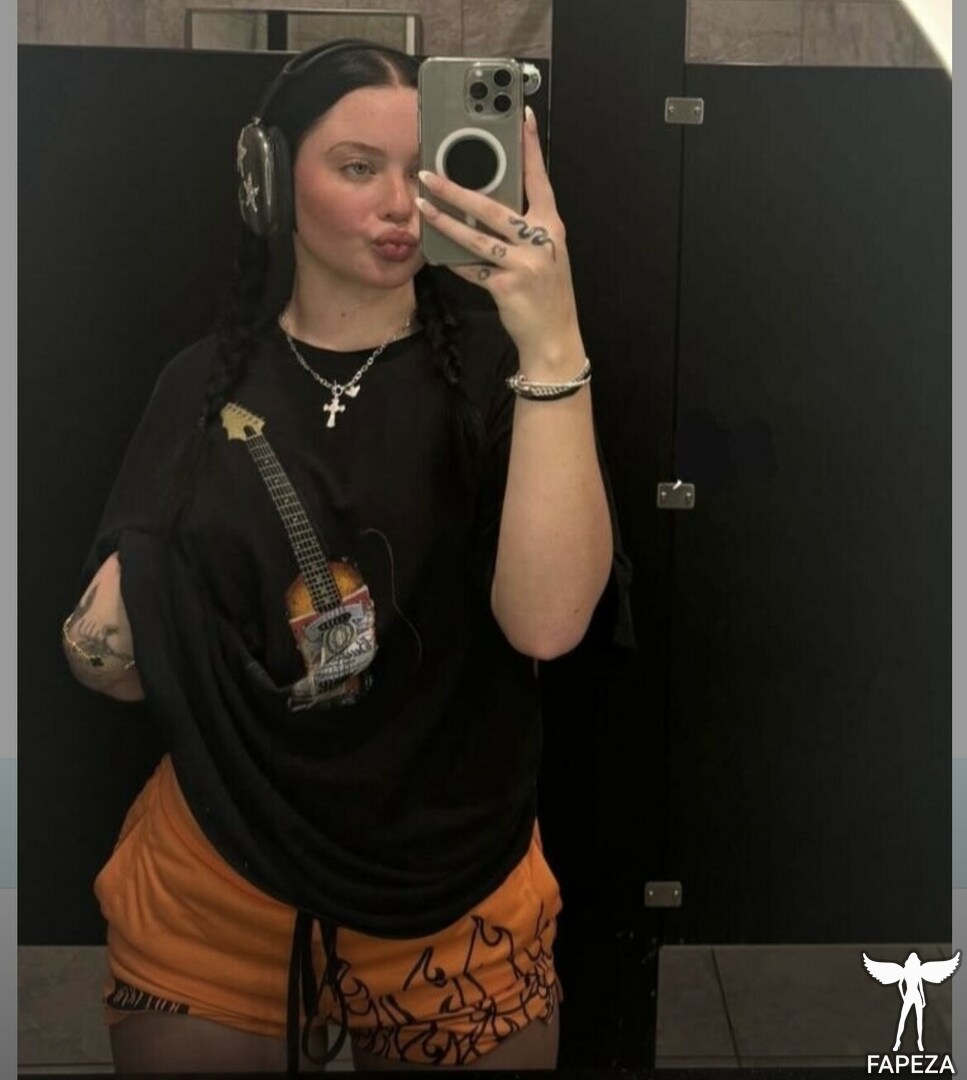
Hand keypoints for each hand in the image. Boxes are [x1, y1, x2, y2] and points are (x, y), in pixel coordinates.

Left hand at [416, 107, 582, 373]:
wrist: (555, 337)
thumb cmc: (547, 293)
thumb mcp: (545, 255)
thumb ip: (524, 230)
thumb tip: (486, 206)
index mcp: (552, 227)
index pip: (540, 179)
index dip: (531, 147)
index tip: (522, 116)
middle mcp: (541, 242)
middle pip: (495, 207)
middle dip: (459, 189)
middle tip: (432, 172)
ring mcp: (525, 265)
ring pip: (477, 236)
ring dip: (446, 221)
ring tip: (423, 205)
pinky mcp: (508, 286)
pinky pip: (473, 268)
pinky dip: (454, 260)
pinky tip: (436, 251)